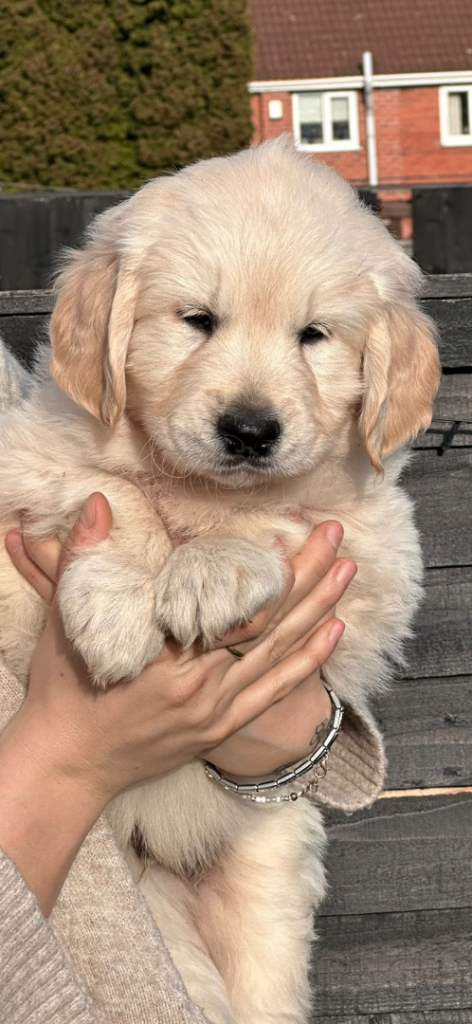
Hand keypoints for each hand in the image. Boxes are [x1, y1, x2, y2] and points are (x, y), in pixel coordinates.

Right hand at [6, 498, 354, 782]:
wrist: (67, 764)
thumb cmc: (65, 691)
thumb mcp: (66, 622)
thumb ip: (82, 560)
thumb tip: (96, 505)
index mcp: (166, 659)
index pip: (234, 608)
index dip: (270, 571)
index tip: (294, 533)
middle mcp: (201, 687)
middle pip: (268, 624)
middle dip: (307, 576)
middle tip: (334, 536)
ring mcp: (216, 711)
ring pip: (279, 654)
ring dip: (317, 610)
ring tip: (346, 571)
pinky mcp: (221, 728)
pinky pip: (274, 692)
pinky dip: (307, 662)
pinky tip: (334, 631)